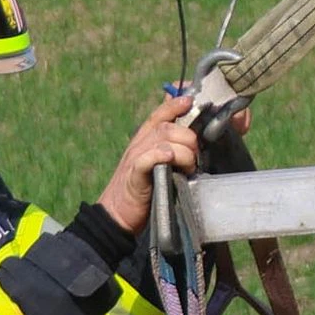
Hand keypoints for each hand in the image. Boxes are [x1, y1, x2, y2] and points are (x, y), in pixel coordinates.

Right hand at [98, 94, 202, 234]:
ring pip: (162, 140)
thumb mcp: (159, 166)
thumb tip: (192, 143)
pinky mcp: (134, 175)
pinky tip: (170, 157)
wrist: (118, 214)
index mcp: (145, 140)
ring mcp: (136, 158)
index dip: (174, 105)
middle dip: (188, 138)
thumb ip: (171, 151)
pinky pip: (146, 158)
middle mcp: (140, 144)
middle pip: (167, 127)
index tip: (190, 100)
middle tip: (196, 157)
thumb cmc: (145, 190)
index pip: (159, 114)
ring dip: (182, 151)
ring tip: (190, 167)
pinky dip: (159, 154)